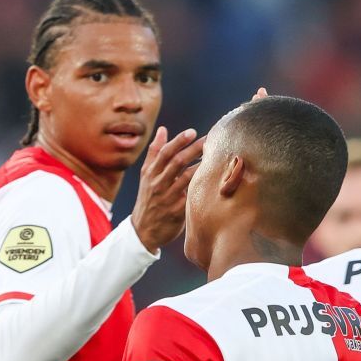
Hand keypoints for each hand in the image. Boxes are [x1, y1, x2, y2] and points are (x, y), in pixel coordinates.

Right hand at [128, 126, 205, 253]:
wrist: (143, 231)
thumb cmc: (148, 198)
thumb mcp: (146, 176)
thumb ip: (154, 152)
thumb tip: (162, 129)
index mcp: (150, 173)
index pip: (164, 153)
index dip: (178, 141)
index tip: (192, 132)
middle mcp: (158, 184)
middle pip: (177, 162)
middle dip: (194, 149)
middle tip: (210, 140)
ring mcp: (167, 198)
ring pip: (186, 178)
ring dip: (202, 166)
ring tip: (217, 157)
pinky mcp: (177, 211)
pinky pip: (193, 196)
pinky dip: (203, 186)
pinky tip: (216, 179)